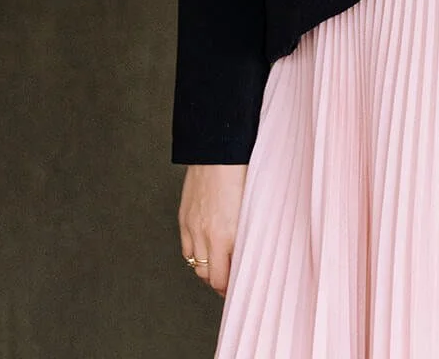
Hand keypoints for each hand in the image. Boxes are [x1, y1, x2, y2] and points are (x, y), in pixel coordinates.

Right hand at [178, 163, 247, 296]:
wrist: (217, 150)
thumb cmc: (242, 172)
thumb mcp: (253, 207)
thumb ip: (249, 233)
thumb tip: (252, 251)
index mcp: (227, 234)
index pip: (224, 278)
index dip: (231, 288)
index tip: (240, 287)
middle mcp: (207, 235)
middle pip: (209, 277)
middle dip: (220, 284)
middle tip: (230, 283)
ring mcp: (193, 228)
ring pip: (195, 266)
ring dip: (207, 270)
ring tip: (219, 269)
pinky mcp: (184, 218)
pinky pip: (187, 249)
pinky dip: (195, 255)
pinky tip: (205, 252)